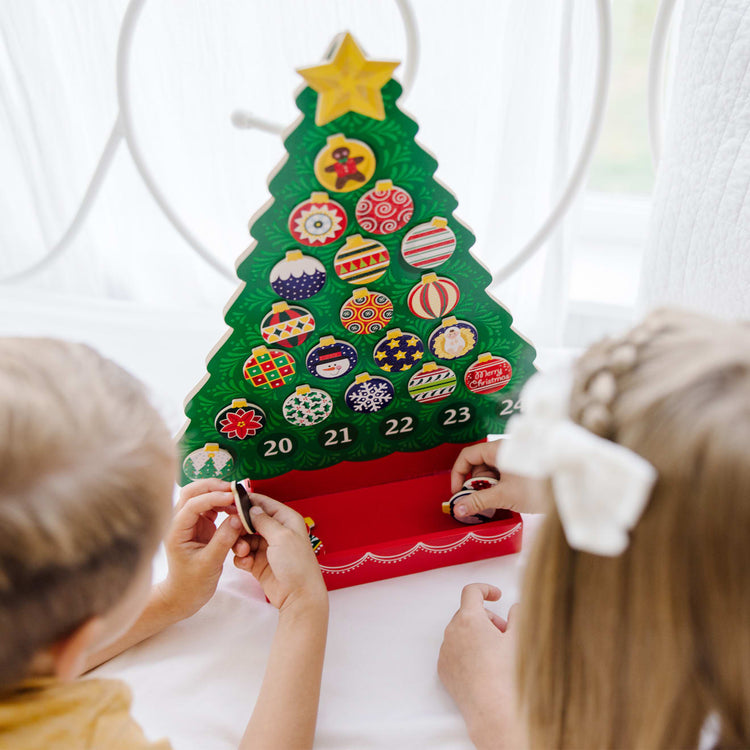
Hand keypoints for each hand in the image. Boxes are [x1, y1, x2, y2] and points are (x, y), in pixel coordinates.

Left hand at [157, 479, 243, 619]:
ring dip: (219, 493)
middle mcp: (179, 522)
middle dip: (212, 486)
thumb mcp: (209, 564)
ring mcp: (189, 522)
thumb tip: (238, 518)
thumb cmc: (192, 584)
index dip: (213, 497)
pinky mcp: (199, 524)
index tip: (232, 497)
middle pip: (191, 491)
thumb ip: (223, 540)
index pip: (192, 504)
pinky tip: (235, 508)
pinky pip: (211, 506)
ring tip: (237, 499)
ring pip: (201, 496)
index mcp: (175, 531)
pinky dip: (223, 504)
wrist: (183, 596)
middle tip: (233, 489)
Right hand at [233, 493, 326, 613]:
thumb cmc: (296, 564)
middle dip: (240, 527)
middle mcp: (276, 531)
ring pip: (244, 538)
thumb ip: (264, 521)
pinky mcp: (259, 563)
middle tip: (233, 531)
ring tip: (243, 552)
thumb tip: (252, 508)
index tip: (231, 503)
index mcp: (286, 519)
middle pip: (250, 521)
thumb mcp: (281, 537)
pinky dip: (242, 558)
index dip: (248, 502)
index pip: (264, 503)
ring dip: (240, 544)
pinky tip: (247, 564)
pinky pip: (244, 555)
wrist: (298, 596)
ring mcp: (267, 548)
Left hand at [438, 584, 523, 749]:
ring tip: (496, 652)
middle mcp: (452, 632)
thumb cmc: (506, 673)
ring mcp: (445, 651)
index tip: (497, 596)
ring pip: (460, 632)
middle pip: (468, 613)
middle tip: (505, 633)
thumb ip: (519, 615)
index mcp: (469, 619)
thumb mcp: (519, 638)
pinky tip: (483, 666)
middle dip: (487, 618)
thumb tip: (516, 608)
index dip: (486, 589)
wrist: (492, 711)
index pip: (472, 591)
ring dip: (477, 634)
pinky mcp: (443, 669)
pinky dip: (466, 650)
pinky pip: (454, 650)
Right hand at [451, 442, 546, 517]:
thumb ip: (478, 501)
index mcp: (498, 449)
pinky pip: (502, 478)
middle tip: (475, 503)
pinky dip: (498, 489)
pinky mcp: (522, 471)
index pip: (468, 455)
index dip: (458, 473)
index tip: (457, 492)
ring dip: (486, 489)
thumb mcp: (503, 496)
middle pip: (478, 465)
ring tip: (492, 504)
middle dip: (473, 484)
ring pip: (490, 473)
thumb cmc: (538, 488)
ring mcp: (514, 461)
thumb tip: (457, 508)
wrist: (569, 493)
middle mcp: (505, 452)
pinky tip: (502, 502)